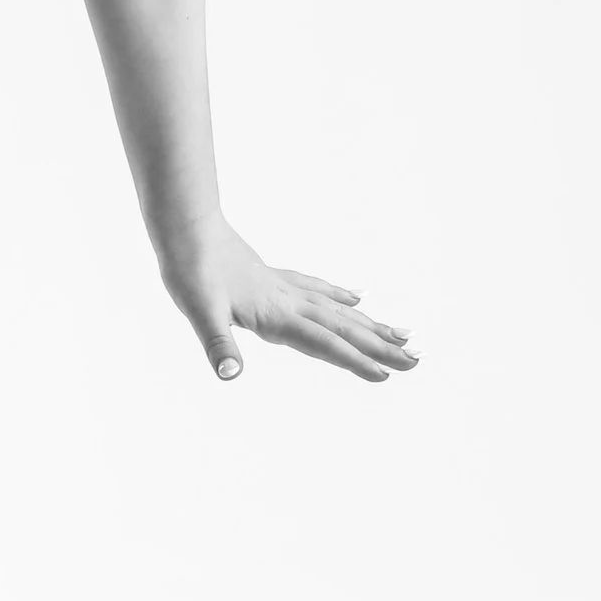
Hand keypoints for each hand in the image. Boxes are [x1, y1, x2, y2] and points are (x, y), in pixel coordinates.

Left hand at [157, 219, 417, 383]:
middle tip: (418, 360)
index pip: (323, 342)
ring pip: (336, 310)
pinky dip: (339, 296)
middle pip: (342, 327)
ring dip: (370, 325)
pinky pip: (316, 290)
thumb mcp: (197, 311)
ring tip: (404, 335)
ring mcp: (283, 288)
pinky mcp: (273, 278)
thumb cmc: (188, 270)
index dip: (354, 360)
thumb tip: (230, 375)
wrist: (183, 225)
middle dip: (379, 347)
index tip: (388, 375)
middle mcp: (287, 301)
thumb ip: (217, 344)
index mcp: (275, 315)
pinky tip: (357, 298)